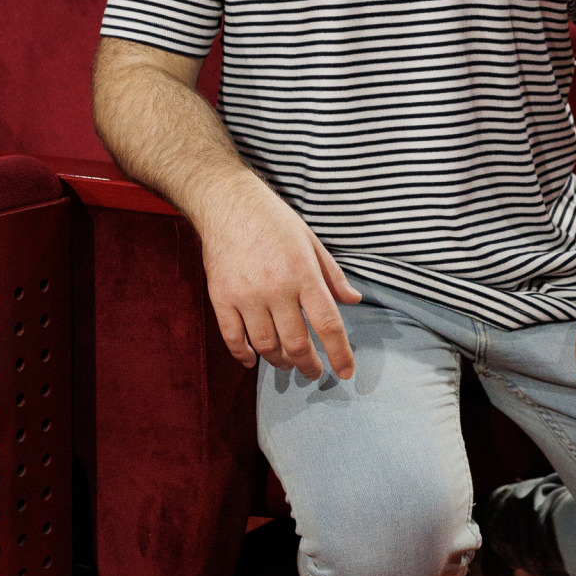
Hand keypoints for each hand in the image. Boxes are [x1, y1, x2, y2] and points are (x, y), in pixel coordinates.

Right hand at [198, 171, 360, 380]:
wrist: (228, 202)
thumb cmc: (274, 220)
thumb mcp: (311, 241)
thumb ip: (333, 275)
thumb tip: (353, 301)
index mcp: (304, 274)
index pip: (328, 324)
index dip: (339, 354)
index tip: (345, 373)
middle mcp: (277, 289)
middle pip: (297, 344)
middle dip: (309, 366)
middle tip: (315, 373)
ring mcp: (246, 296)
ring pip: (266, 346)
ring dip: (280, 362)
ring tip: (287, 363)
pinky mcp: (222, 298)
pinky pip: (233, 339)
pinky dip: (244, 355)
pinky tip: (252, 359)